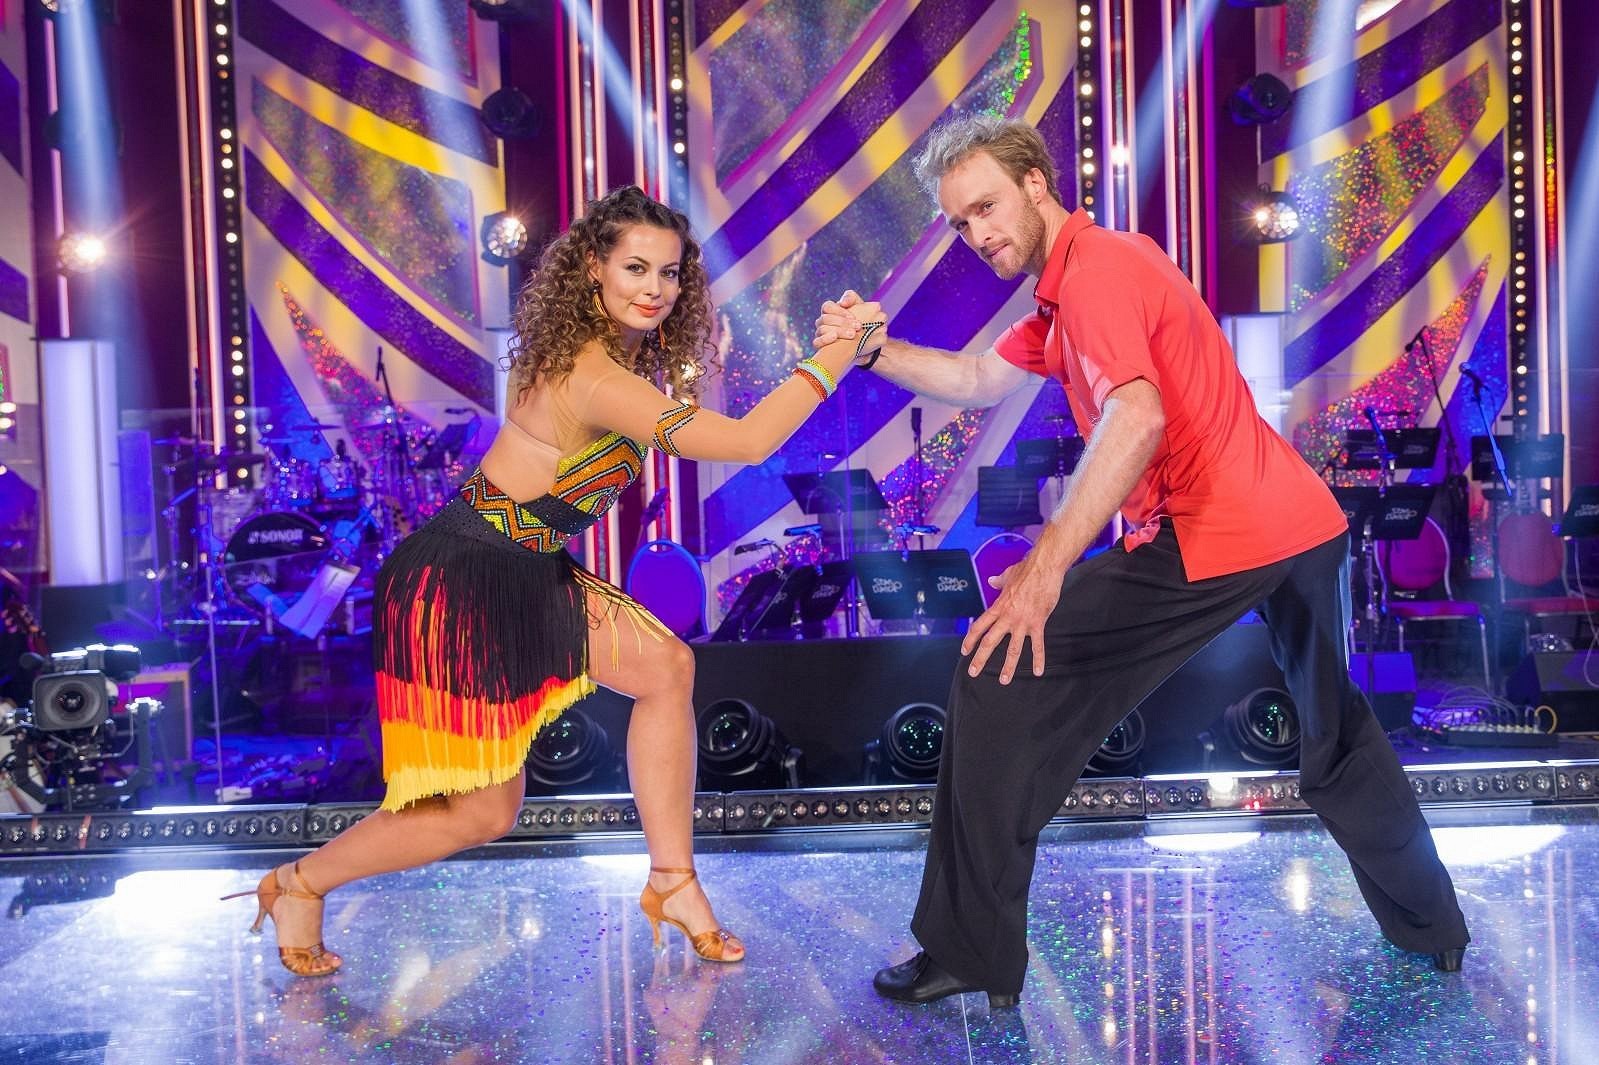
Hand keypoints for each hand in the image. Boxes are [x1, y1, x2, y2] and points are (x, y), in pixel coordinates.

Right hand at [813, 290, 884, 351]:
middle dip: (843, 322)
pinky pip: (816, 342)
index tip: (854, 316)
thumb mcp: (863, 308)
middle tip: (858, 327)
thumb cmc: (863, 323)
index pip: (827, 307)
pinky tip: (835, 338)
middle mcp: (824, 322)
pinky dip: (825, 339)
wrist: (865, 343)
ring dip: (839, 331)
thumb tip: (843, 303)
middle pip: (825, 318)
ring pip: (821, 329)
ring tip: (853, 335)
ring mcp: (821, 334)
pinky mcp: (821, 346)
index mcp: (832, 312)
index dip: (840, 311)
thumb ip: (852, 299)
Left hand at [960, 551, 1060, 683]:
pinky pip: (1038, 645)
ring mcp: (1022, 622)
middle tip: (973, 672)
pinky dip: (1038, 659)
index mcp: (998, 607)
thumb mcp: (1008, 575)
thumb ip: (998, 582)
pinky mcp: (1038, 623)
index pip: (979, 626)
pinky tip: (1038, 671)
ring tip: (1004, 680)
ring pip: (1012, 649)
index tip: (965, 650)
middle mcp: (1007, 617)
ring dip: (1008, 666)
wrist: (1044, 567)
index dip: (970, 639)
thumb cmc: (1027, 570)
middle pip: (990, 642)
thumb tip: (991, 581)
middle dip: (980, 658)